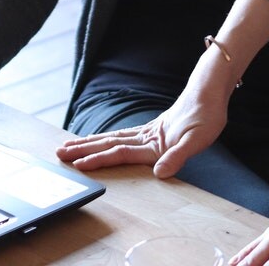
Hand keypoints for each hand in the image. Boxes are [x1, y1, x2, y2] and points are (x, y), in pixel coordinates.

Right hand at [55, 76, 229, 178]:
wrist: (209, 94)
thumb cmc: (205, 118)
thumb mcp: (196, 141)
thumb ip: (177, 157)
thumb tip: (160, 173)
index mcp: (153, 142)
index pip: (119, 152)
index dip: (98, 159)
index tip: (78, 165)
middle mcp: (145, 136)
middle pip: (108, 143)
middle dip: (83, 150)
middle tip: (60, 153)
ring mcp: (146, 132)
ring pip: (111, 138)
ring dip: (90, 143)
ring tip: (70, 145)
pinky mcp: (152, 130)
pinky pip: (121, 136)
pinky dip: (106, 139)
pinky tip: (101, 140)